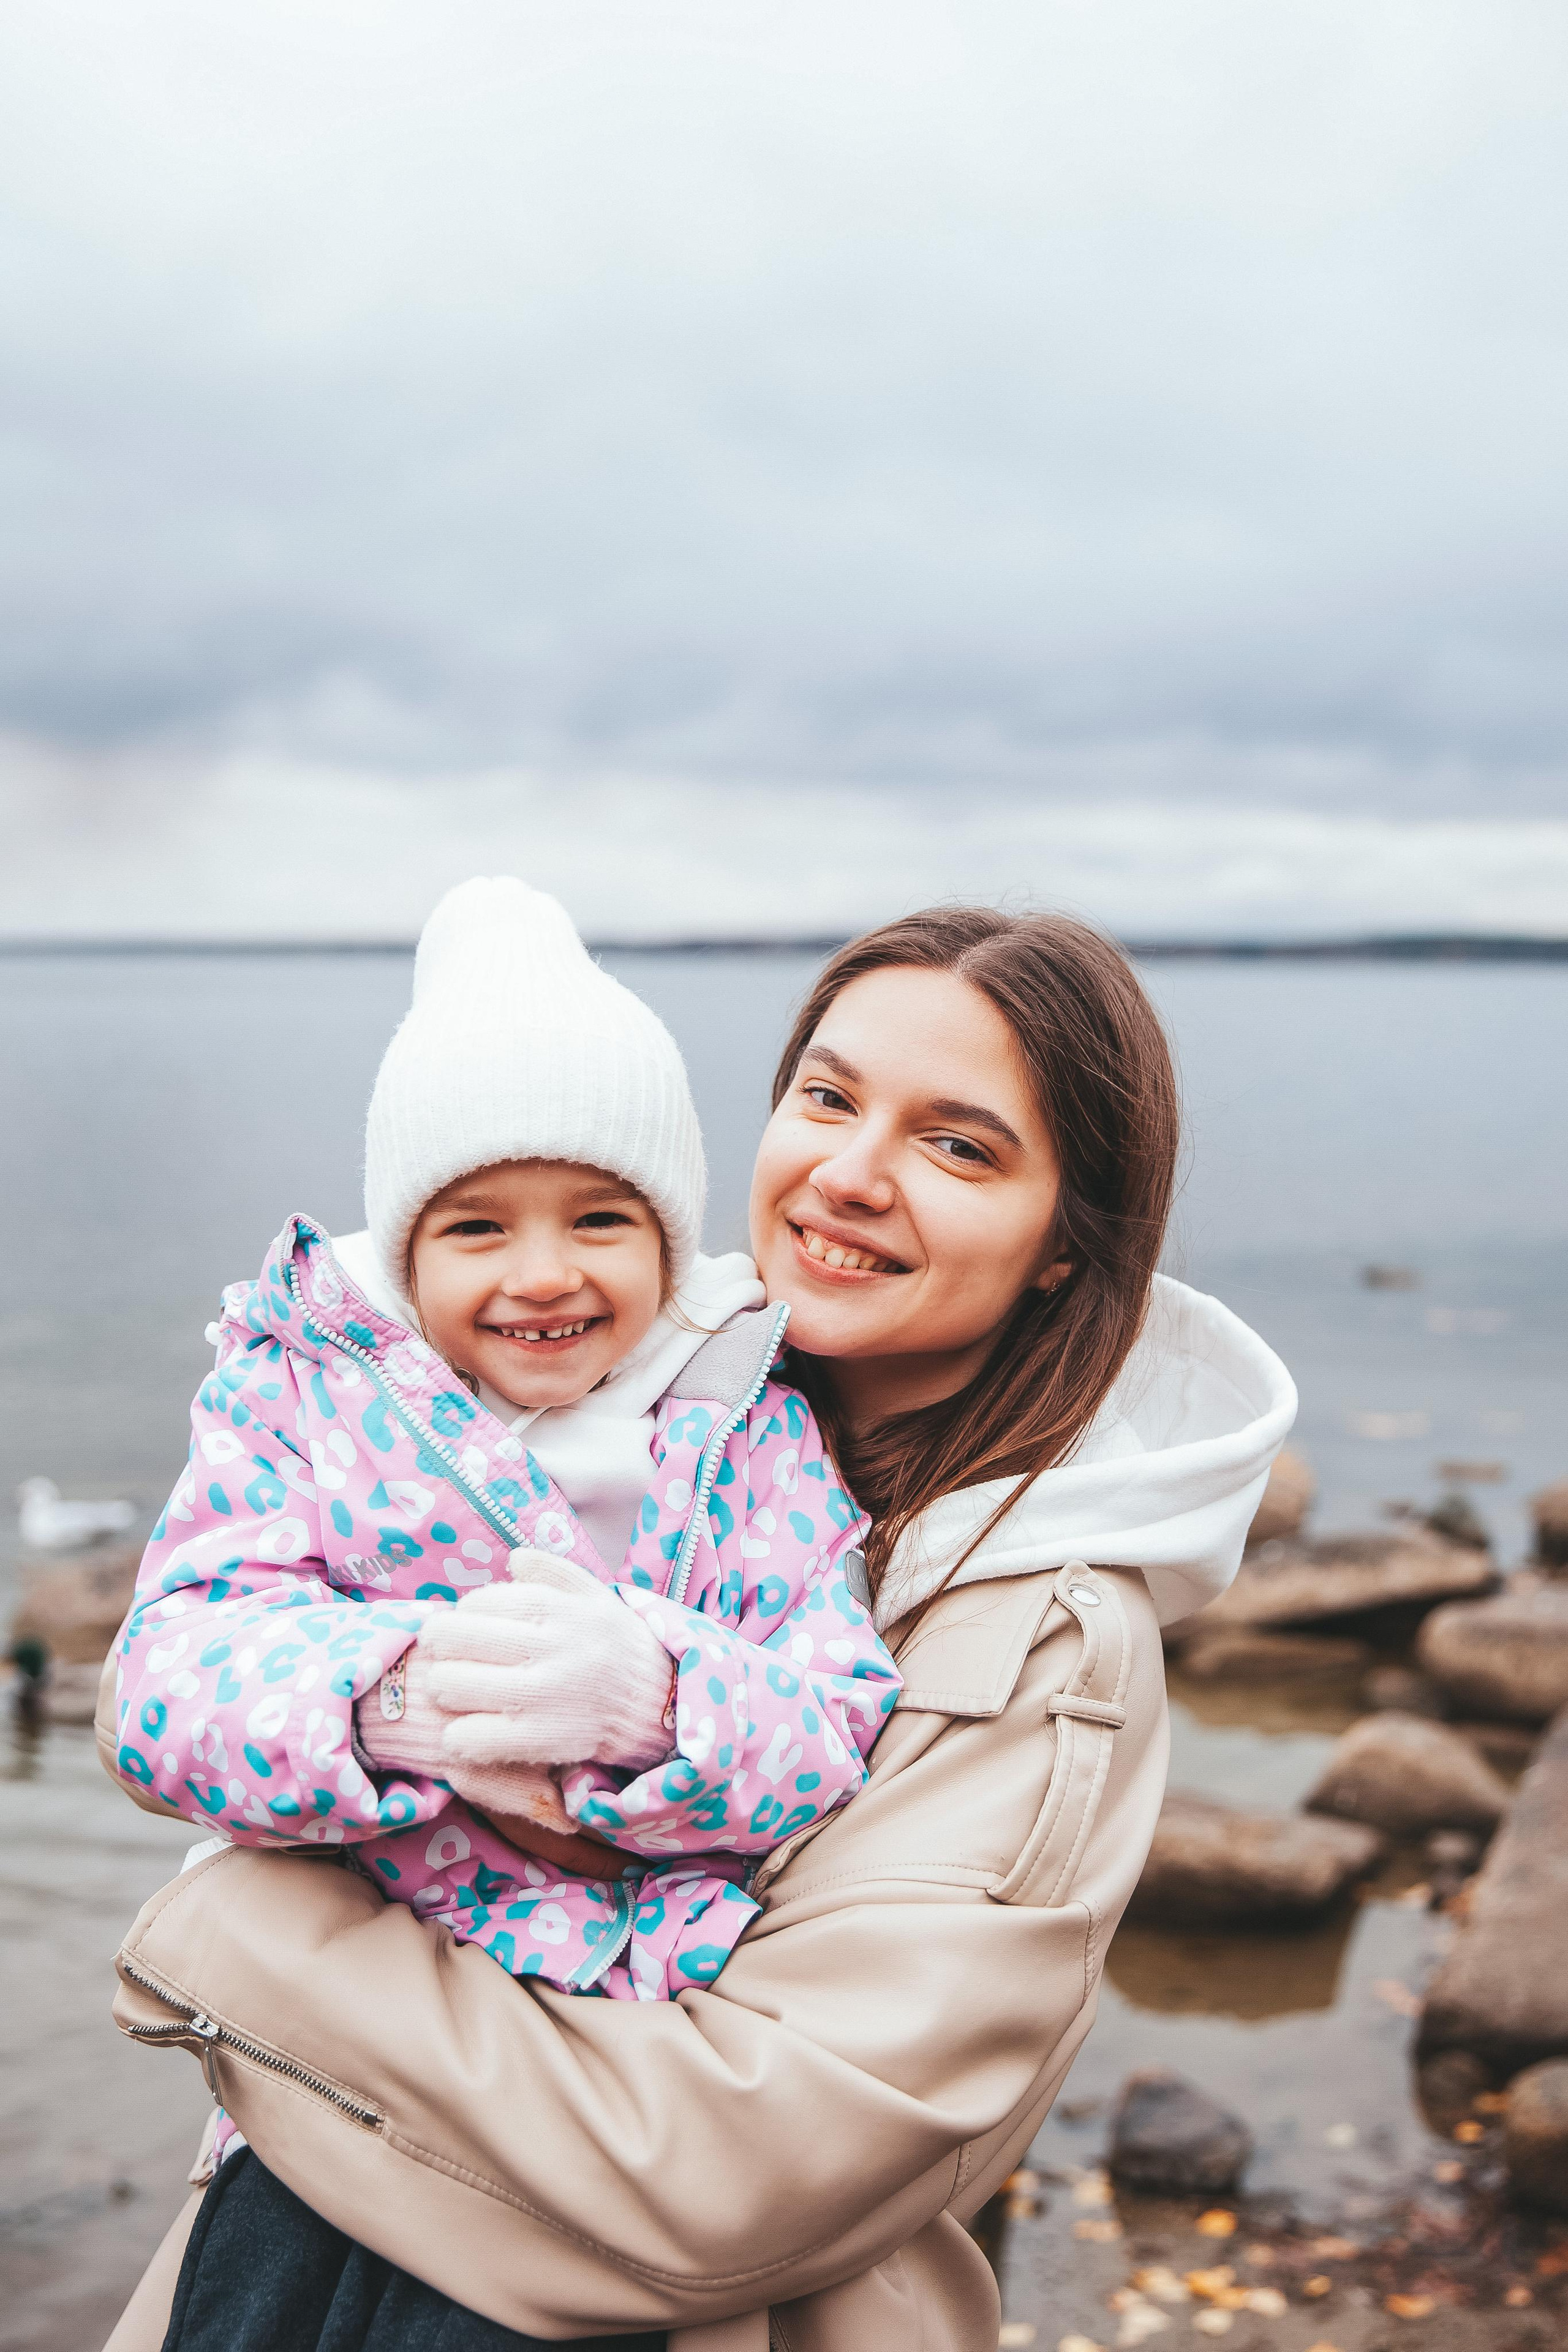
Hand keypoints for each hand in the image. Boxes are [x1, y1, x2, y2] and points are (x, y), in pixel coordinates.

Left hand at [423, 1549, 675, 1771]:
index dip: (462, 1615)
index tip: (466, 1625)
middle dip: (441, 1647)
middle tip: (446, 1656)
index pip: (479, 1602)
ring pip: (454, 1686)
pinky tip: (468, 1729)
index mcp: (557, 1608)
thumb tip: (514, 1558)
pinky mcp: (540, 1739)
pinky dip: (458, 1735)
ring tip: (455, 1691)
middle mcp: (549, 1647)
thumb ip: (553, 1571)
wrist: (659, 1703)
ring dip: (444, 1688)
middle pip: (456, 1639)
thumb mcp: (594, 1596)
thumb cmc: (615, 1645)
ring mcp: (544, 1695)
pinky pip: (471, 1737)